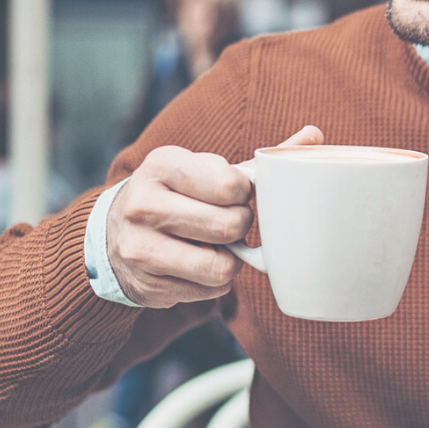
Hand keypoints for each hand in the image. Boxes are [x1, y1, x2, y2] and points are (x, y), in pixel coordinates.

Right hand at [106, 125, 323, 306]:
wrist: (114, 234)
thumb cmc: (179, 195)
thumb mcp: (206, 168)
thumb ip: (260, 160)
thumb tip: (314, 137)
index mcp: (162, 164)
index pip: (232, 185)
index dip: (244, 194)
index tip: (233, 194)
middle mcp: (143, 205)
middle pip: (230, 227)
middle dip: (239, 227)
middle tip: (228, 222)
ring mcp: (139, 248)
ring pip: (221, 266)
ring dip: (229, 259)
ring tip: (213, 245)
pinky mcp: (146, 286)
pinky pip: (209, 291)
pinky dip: (213, 281)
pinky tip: (196, 264)